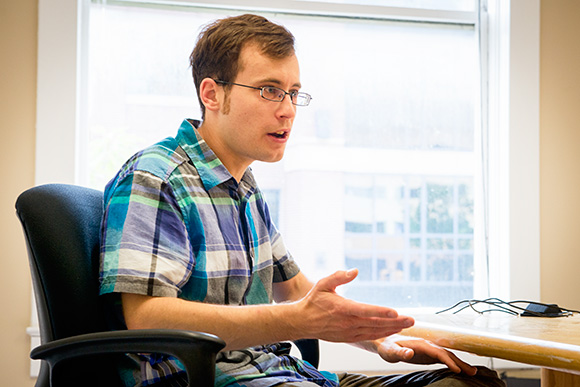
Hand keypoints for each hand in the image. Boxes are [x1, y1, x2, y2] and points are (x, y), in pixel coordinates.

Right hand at [296, 269, 413, 342]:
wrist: (302, 322)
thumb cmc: (313, 301)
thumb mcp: (323, 284)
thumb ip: (339, 276)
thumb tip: (355, 270)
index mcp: (342, 308)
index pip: (366, 311)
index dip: (381, 312)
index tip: (396, 312)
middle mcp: (347, 322)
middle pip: (375, 323)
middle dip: (395, 322)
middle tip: (412, 320)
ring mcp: (349, 332)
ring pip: (374, 332)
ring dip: (392, 329)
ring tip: (406, 325)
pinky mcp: (349, 338)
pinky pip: (368, 336)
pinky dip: (381, 334)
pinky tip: (391, 330)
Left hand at [377, 336, 477, 374]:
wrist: (385, 343)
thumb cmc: (387, 347)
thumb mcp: (390, 351)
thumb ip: (400, 352)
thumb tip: (410, 353)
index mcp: (420, 343)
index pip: (437, 352)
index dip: (448, 360)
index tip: (457, 369)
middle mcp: (427, 344)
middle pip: (446, 353)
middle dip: (460, 362)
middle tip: (473, 372)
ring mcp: (429, 349)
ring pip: (447, 355)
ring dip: (460, 363)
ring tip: (472, 372)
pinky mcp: (428, 354)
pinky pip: (443, 358)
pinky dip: (453, 363)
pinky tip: (460, 370)